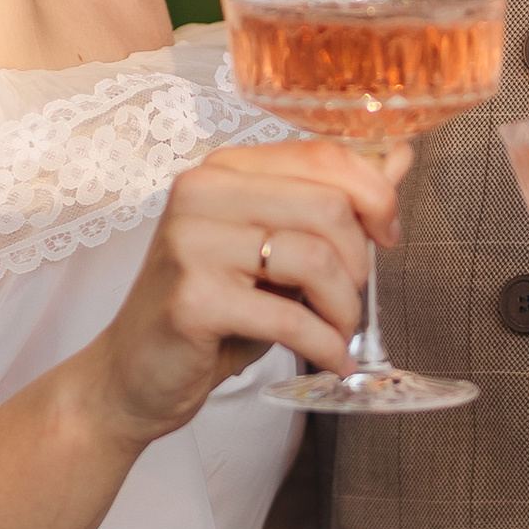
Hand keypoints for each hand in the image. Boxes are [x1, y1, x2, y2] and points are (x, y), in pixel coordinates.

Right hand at [87, 139, 409, 446]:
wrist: (133, 373)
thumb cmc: (210, 311)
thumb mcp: (274, 251)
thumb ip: (330, 206)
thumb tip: (395, 158)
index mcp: (224, 170)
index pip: (321, 155)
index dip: (375, 194)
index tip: (388, 235)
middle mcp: (200, 192)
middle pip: (328, 206)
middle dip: (359, 262)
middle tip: (351, 299)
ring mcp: (191, 243)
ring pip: (315, 259)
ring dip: (344, 308)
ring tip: (338, 332)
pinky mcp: (193, 299)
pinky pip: (288, 317)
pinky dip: (324, 344)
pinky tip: (331, 359)